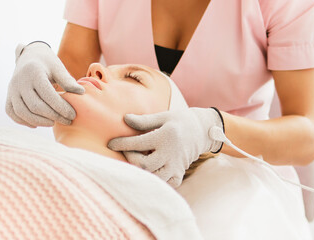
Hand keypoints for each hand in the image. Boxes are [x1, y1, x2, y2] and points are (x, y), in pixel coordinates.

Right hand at [6, 42, 84, 127]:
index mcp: (34, 72)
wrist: (29, 56)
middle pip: (36, 106)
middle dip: (53, 116)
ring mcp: (12, 90)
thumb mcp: (58, 67)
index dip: (61, 108)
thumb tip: (80, 93)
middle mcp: (20, 81)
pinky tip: (37, 124)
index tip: (73, 114)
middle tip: (67, 121)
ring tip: (53, 123)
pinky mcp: (8, 96)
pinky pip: (12, 113)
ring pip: (23, 112)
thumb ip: (67, 80)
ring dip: (39, 121)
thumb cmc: (47, 63)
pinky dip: (24, 121)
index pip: (48, 95)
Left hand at [108, 107, 223, 187]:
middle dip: (130, 158)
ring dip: (140, 172)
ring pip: (152, 177)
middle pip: (143, 164)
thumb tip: (124, 119)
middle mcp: (171, 153)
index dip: (122, 144)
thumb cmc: (179, 121)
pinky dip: (153, 180)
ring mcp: (176, 166)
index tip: (111, 143)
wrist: (202, 131)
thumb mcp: (163, 116)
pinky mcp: (179, 174)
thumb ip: (144, 120)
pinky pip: (163, 184)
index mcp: (166, 136)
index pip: (138, 143)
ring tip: (135, 162)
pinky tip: (148, 172)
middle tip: (126, 151)